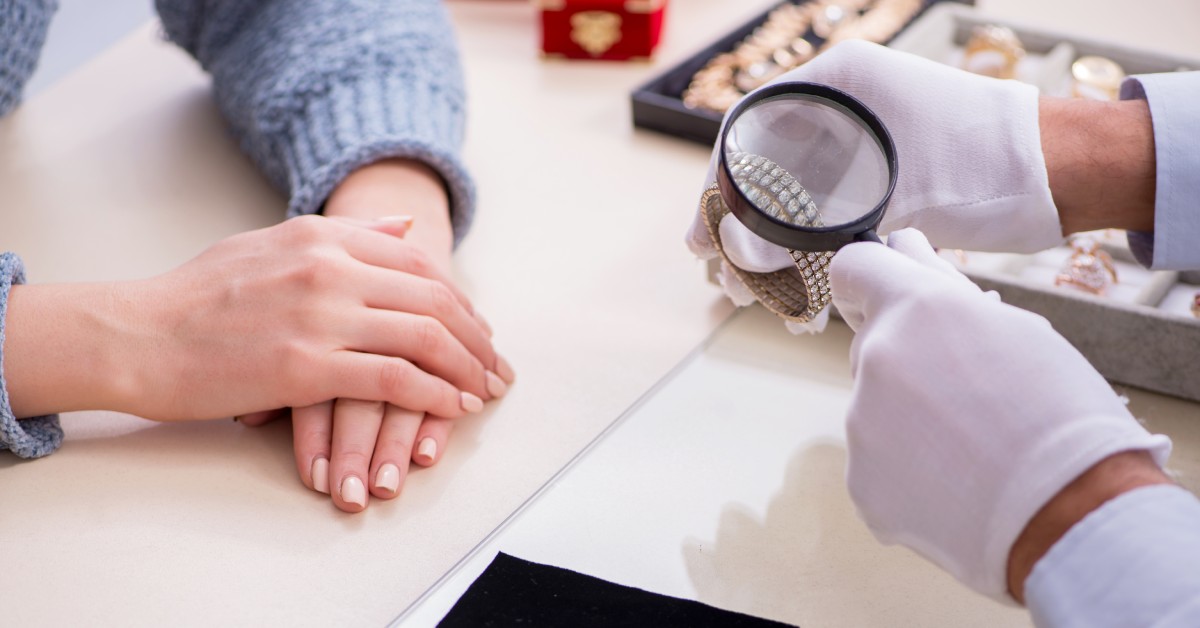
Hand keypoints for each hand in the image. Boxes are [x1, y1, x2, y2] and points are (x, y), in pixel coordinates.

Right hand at [5, 214, 495, 421]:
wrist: (138, 335)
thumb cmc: (198, 295)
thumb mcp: (270, 243)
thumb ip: (342, 236)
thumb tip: (403, 229)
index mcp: (322, 235)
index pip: (418, 263)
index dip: (459, 300)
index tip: (477, 329)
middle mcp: (329, 268)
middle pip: (434, 299)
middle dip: (477, 337)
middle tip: (497, 365)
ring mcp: (320, 317)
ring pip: (425, 337)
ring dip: (467, 367)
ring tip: (485, 390)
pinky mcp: (306, 367)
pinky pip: (394, 379)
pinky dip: (435, 394)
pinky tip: (453, 408)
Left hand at [829, 228, 1170, 600]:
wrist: (1073, 513)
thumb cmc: (1062, 414)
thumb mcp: (1017, 328)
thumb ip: (945, 291)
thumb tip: (905, 249)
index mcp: (915, 307)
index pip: (854, 268)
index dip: (869, 283)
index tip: (887, 300)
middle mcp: (876, 357)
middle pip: (871, 346)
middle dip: (906, 361)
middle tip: (969, 394)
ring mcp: (860, 423)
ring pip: (874, 409)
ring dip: (910, 421)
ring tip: (975, 449)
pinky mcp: (861, 480)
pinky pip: (878, 465)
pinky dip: (909, 474)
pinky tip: (958, 486)